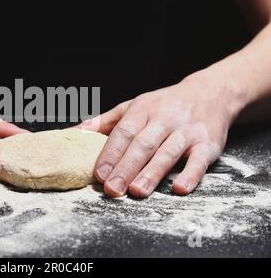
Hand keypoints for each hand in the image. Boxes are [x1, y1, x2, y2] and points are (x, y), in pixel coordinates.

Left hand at [78, 70, 245, 197]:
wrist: (211, 92)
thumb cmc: (164, 104)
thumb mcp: (133, 106)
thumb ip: (104, 122)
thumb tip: (73, 133)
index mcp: (143, 110)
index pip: (124, 132)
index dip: (111, 152)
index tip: (99, 172)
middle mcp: (164, 119)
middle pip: (143, 144)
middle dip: (126, 167)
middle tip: (112, 189)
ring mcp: (187, 131)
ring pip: (167, 152)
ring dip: (152, 173)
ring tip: (137, 191)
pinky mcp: (208, 144)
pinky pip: (199, 160)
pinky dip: (191, 174)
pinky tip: (179, 188)